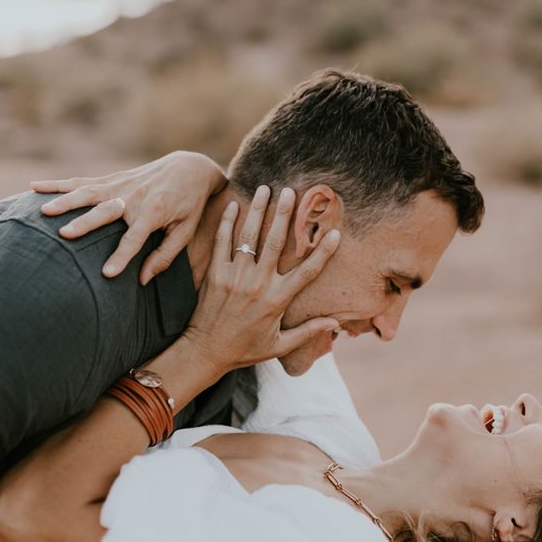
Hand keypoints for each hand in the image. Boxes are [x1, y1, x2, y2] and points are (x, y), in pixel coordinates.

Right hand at [31, 152, 227, 284]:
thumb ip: (165, 256)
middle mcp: (133, 196)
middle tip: (64, 235)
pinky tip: (34, 187)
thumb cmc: (189, 205)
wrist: (189, 168)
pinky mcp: (111, 179)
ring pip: (87, 192)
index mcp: (154, 212)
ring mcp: (120, 185)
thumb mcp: (185, 231)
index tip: (106, 273)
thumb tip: (141, 280)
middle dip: (84, 223)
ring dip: (64, 200)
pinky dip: (57, 184)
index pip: (134, 238)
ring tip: (42, 212)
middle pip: (105, 211)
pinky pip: (81, 181)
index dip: (121, 256)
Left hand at [184, 186, 340, 371]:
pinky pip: (222, 242)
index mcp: (277, 301)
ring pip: (249, 237)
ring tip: (265, 188)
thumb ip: (308, 331)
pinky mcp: (215, 274)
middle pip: (276, 243)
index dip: (323, 252)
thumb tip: (336, 323)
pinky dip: (227, 222)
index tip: (336, 232)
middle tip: (292, 191)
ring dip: (258, 210)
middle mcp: (258, 285)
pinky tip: (234, 205)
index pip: (307, 272)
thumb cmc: (245, 350)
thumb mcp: (280, 346)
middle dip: (285, 214)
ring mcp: (235, 277)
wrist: (205, 352)